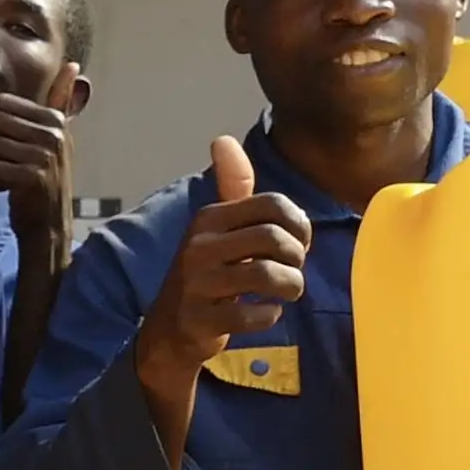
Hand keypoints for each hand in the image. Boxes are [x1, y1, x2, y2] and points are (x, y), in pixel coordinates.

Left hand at [0, 89, 74, 242]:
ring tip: (8, 175)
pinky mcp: (32, 179)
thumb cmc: (45, 176)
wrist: (49, 223)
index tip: (14, 145)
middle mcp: (53, 135)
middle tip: (7, 162)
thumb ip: (61, 101)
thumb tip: (73, 66)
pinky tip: (5, 188)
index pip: (1, 105)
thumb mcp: (56, 135)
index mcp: (55, 120)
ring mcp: (44, 157)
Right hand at [139, 136, 310, 391]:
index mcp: (209, 218)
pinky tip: (264, 313)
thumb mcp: (217, 227)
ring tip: (285, 293)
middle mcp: (199, 245)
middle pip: (275, 239)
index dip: (300, 225)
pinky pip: (250, 313)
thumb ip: (231, 186)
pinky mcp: (198, 318)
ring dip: (290, 287)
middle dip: (297, 259)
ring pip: (266, 275)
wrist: (169, 329)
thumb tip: (222, 140)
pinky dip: (268, 316)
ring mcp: (196, 283)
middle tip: (292, 271)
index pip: (274, 205)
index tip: (297, 243)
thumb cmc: (207, 273)